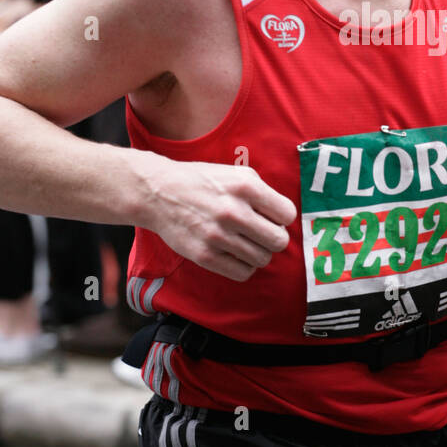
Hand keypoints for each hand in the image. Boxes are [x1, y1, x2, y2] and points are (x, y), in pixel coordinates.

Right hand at [147, 157, 297, 281]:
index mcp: (245, 187)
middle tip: (261, 234)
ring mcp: (218, 236)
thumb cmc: (202, 182)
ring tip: (245, 242)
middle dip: (273, 238)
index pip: (287, 214)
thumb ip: (263, 192)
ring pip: (262, 259)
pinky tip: (235, 254)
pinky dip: (244, 266)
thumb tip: (284, 218)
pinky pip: (243, 273)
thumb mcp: (236, 174)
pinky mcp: (205, 256)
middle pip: (278, 241)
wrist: (159, 193)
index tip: (271, 217)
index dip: (281, 218)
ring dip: (258, 253)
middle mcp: (234, 211)